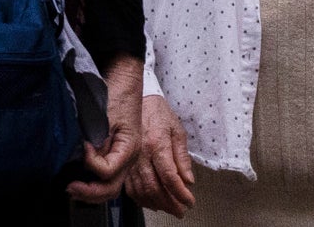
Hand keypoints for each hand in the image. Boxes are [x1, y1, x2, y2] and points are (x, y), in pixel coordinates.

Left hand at [67, 56, 146, 202]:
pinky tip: (80, 181)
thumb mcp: (106, 115)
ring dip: (91, 192)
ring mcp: (123, 159)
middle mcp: (128, 159)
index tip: (83, 147)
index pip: (108, 171)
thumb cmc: (117, 94)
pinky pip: (107, 177)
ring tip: (73, 189)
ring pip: (110, 188)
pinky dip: (94, 183)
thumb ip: (96, 138)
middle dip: (89, 192)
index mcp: (129, 149)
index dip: (91, 163)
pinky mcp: (116, 155)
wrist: (124, 81)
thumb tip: (84, 157)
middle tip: (70, 187)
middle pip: (110, 188)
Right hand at [128, 91, 199, 214]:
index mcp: (157, 144)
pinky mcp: (124, 163)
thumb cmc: (159, 114)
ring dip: (157, 204)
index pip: (170, 177)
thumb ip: (182, 157)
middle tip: (181, 210)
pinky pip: (130, 187)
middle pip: (154, 188)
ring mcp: (130, 159)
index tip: (190, 201)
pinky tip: (151, 202)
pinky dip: (141, 199)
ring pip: (141, 190)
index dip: (181, 194)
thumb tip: (188, 180)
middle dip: (170, 204)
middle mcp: (141, 154)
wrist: (139, 102)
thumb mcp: (177, 131)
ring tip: (169, 208)